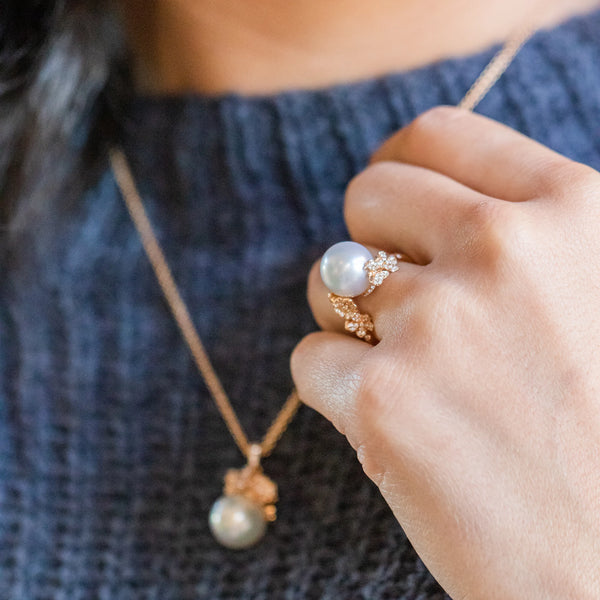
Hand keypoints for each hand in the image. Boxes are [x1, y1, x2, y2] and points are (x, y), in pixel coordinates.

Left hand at [291, 106, 599, 598]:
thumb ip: (534, 231)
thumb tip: (440, 199)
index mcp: (574, 210)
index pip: (438, 137)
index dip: (399, 164)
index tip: (390, 204)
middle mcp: (506, 251)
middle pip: (369, 197)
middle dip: (368, 242)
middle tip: (395, 299)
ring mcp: (440, 325)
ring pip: (327, 280)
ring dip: (349, 321)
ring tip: (406, 372)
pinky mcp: (383, 403)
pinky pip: (310, 360)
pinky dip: (336, 388)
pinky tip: (391, 425)